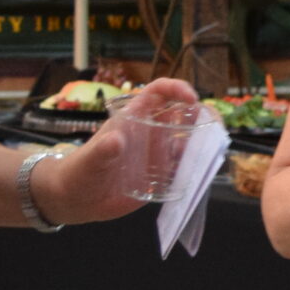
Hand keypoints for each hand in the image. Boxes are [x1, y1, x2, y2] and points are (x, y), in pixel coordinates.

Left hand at [42, 77, 203, 224]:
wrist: (74, 200)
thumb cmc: (78, 172)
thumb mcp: (89, 160)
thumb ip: (102, 151)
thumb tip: (116, 140)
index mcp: (134, 118)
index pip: (159, 92)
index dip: (177, 89)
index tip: (191, 99)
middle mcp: (150, 133)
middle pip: (182, 114)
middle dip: (202, 115)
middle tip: (214, 129)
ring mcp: (157, 155)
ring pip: (189, 142)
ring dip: (204, 144)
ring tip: (213, 154)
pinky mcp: (160, 176)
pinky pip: (184, 169)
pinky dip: (197, 170)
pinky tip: (203, 175)